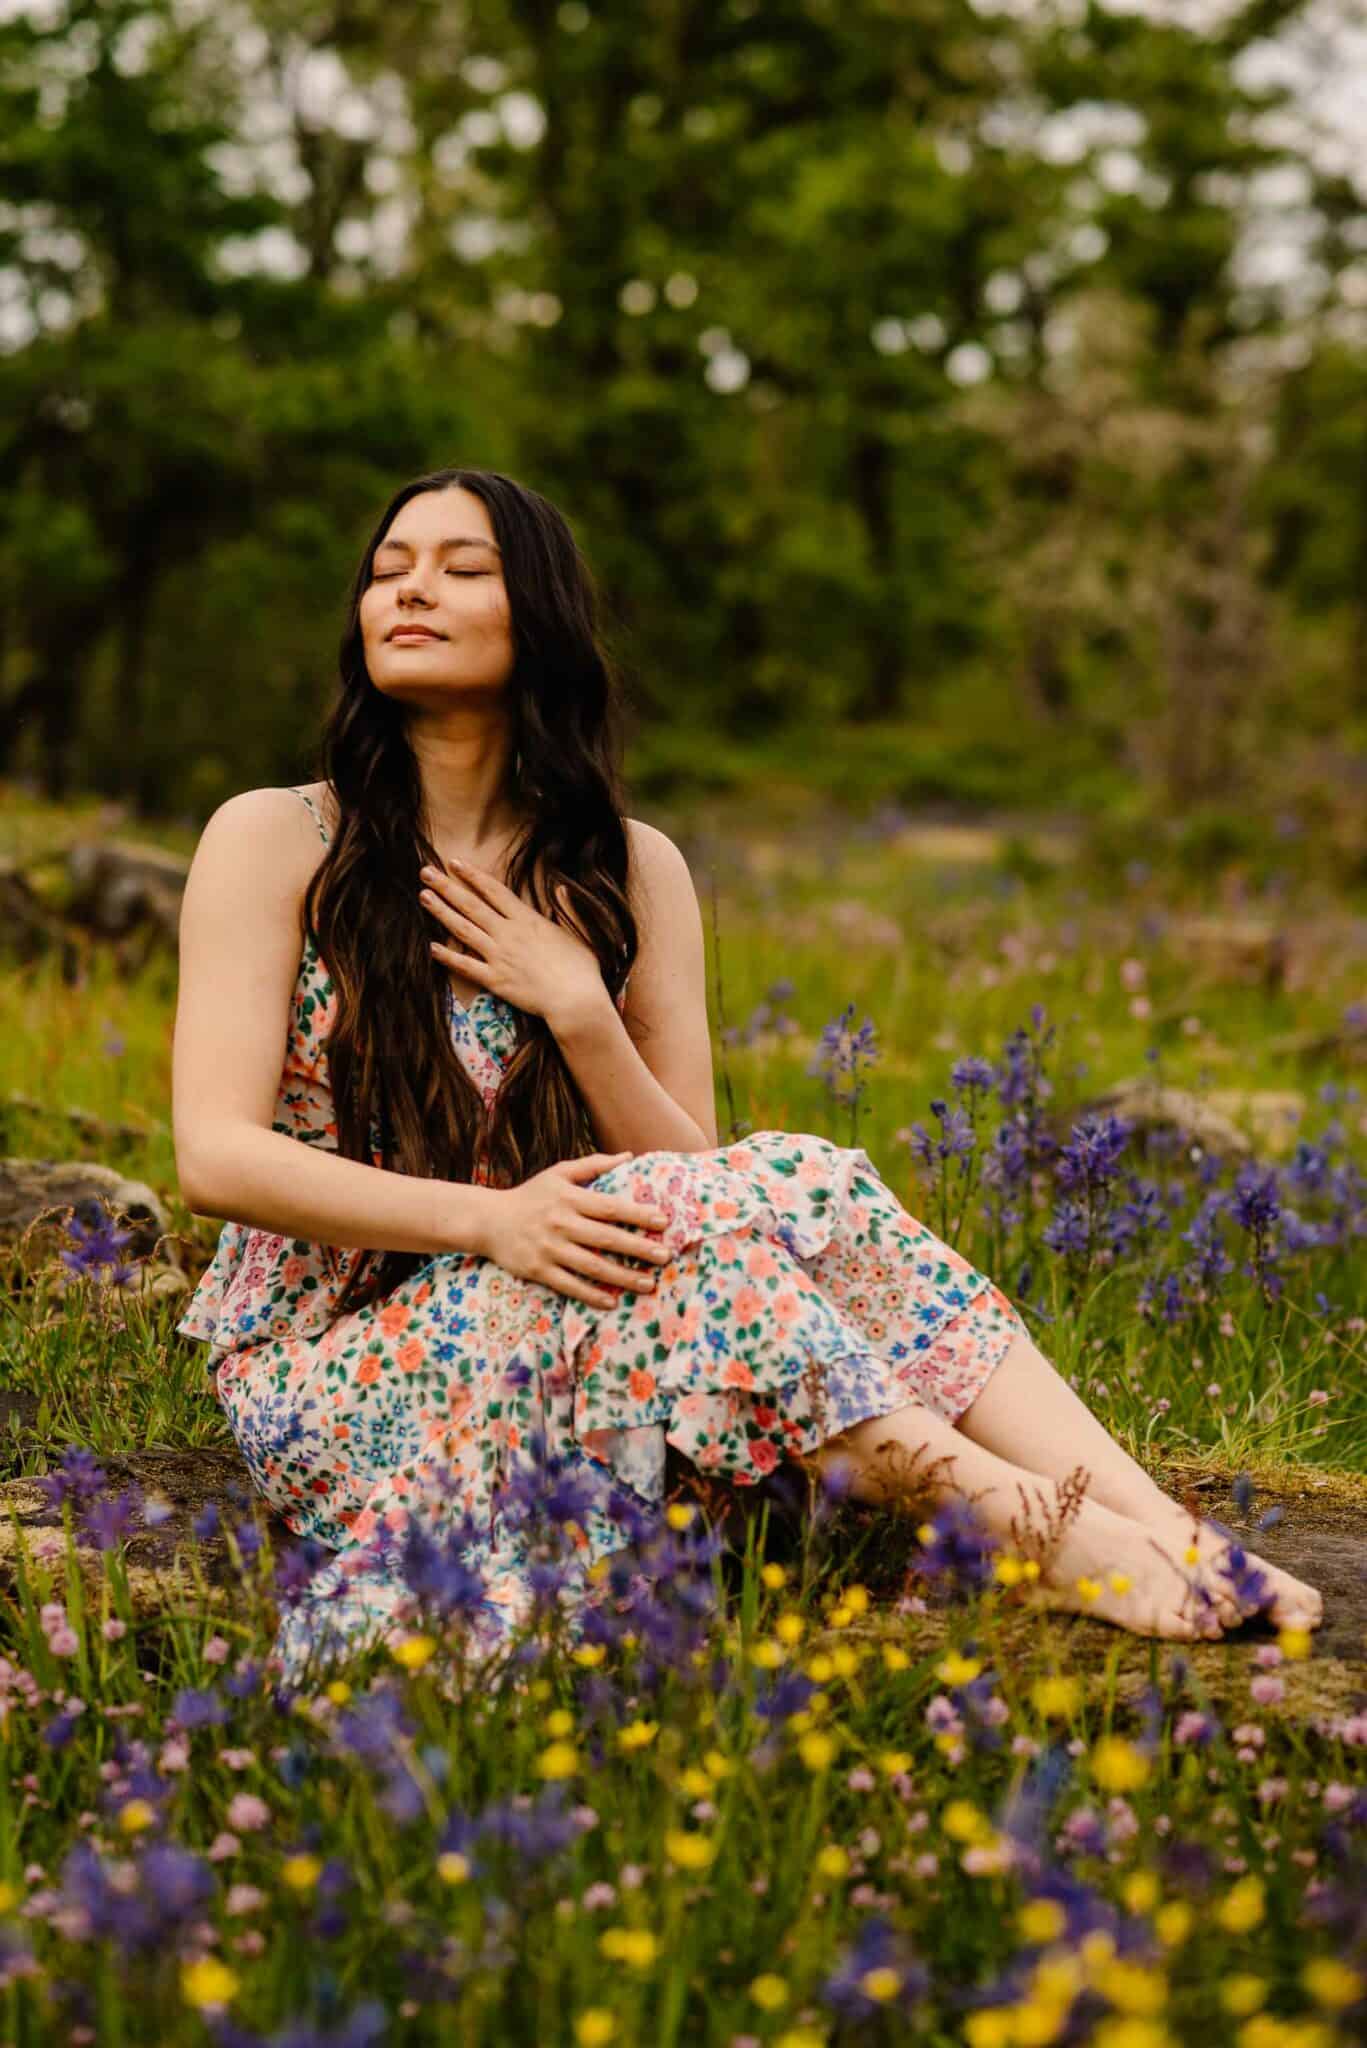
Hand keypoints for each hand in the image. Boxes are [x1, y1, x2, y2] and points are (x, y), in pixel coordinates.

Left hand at [418, 855, 607, 1023]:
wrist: (575, 1001)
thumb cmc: (582, 969)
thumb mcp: (580, 931)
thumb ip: (568, 908)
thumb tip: (562, 888)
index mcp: (527, 920)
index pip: (494, 891)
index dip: (473, 875)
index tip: (455, 863)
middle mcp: (508, 934)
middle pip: (471, 905)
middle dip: (447, 887)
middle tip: (426, 872)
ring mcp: (498, 957)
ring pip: (463, 930)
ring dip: (441, 912)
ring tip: (423, 897)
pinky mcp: (494, 980)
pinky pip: (465, 966)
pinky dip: (447, 956)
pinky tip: (432, 947)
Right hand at [482, 1151, 673, 1308]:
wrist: (487, 1220)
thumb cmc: (531, 1195)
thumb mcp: (559, 1173)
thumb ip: (594, 1165)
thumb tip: (629, 1157)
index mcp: (569, 1198)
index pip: (610, 1207)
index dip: (638, 1214)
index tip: (663, 1221)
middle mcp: (560, 1223)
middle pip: (606, 1238)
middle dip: (638, 1248)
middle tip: (665, 1256)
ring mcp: (549, 1248)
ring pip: (592, 1266)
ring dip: (622, 1277)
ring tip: (648, 1284)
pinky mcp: (538, 1270)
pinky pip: (569, 1285)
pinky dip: (591, 1295)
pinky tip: (612, 1302)